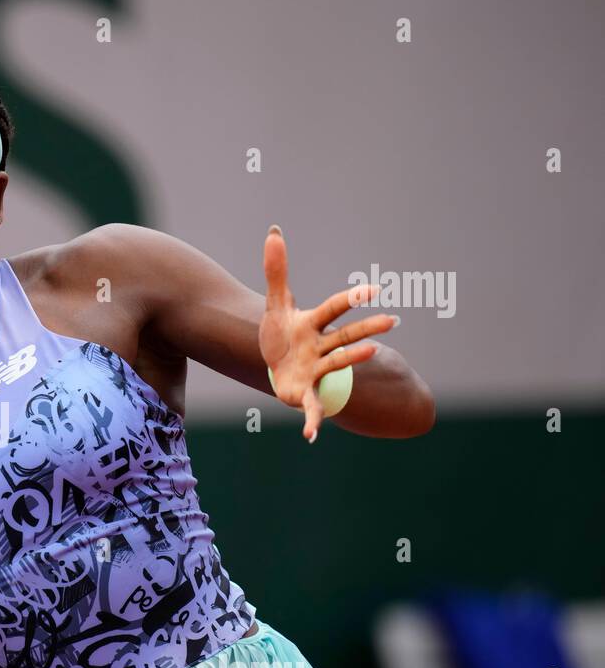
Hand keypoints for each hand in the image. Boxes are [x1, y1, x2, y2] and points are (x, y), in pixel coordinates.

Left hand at [259, 226, 396, 441]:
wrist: (278, 364)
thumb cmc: (283, 334)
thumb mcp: (275, 304)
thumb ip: (277, 270)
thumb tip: (274, 231)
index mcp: (313, 325)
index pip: (332, 309)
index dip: (351, 299)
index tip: (372, 290)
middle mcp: (320, 348)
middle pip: (345, 336)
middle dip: (367, 329)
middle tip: (393, 321)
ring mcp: (315, 371)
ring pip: (336, 365)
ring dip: (352, 360)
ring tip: (373, 352)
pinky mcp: (304, 394)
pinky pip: (312, 409)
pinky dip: (313, 423)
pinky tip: (312, 436)